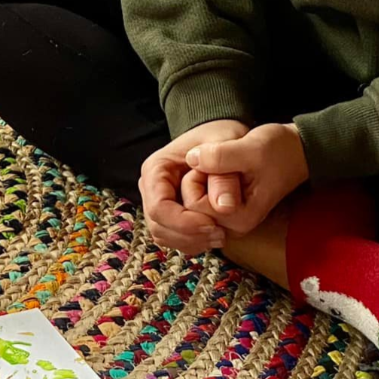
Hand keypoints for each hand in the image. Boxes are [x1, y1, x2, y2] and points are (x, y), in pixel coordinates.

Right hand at [139, 119, 248, 254]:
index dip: (184, 222)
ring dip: (192, 241)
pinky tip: (214, 236)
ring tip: (221, 236)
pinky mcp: (168, 215)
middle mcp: (151, 189)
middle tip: (221, 235)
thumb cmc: (223, 136)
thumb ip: (224, 167)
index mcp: (156, 169)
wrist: (220, 137)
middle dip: (189, 235)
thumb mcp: (227, 142)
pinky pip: (174, 238)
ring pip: (164, 236)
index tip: (214, 224)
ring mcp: (157, 203)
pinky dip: (193, 242)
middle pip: (158, 226)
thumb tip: (223, 205)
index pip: (158, 207)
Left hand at [183, 123, 308, 235]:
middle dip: (196, 181)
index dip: (198, 176)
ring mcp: (227, 224)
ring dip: (197, 184)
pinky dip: (198, 189)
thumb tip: (190, 159)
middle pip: (188, 210)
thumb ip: (221, 156)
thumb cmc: (279, 150)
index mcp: (239, 219)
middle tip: (221, 165)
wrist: (296, 152)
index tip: (220, 161)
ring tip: (222, 170)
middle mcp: (231, 228)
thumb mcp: (252, 148)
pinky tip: (215, 175)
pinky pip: (195, 208)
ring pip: (189, 209)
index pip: (193, 204)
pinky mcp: (223, 217)